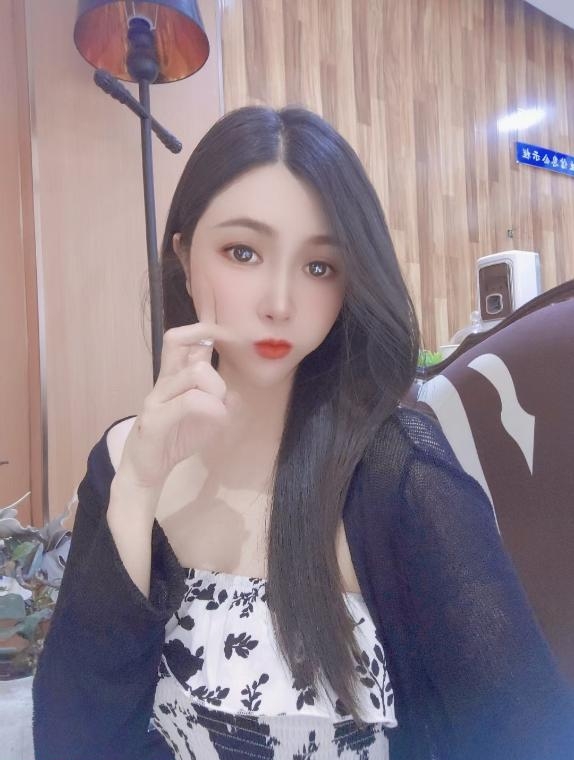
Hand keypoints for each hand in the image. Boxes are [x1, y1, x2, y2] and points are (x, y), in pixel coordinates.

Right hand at [116, 269, 242, 492]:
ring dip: (217, 389)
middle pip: (176, 340)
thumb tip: (236, 393)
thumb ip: (217, 399)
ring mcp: (156, 399)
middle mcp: (163, 382)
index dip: (205, 325)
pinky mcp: (155, 421)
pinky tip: (216, 420)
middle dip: (205, 333)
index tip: (227, 324)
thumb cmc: (175, 439)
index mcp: (174, 377)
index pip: (183, 339)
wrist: (145, 471)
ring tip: (219, 407)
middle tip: (226, 342)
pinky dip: (213, 409)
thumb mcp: (203, 416)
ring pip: (194, 373)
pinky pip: (191, 402)